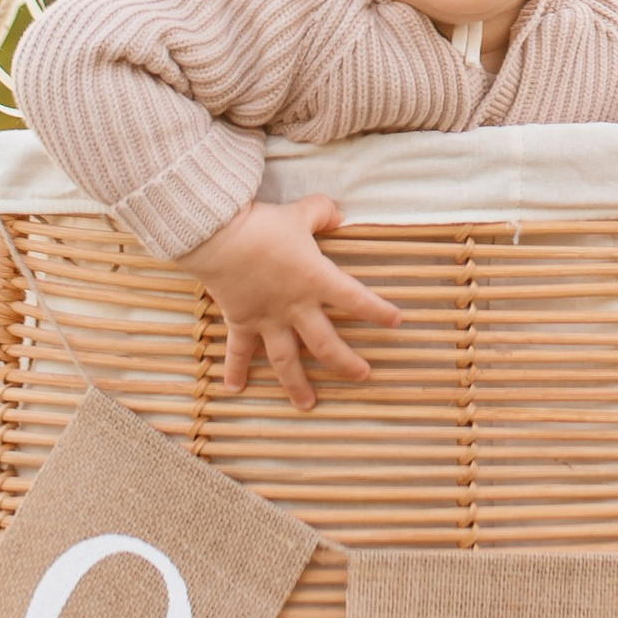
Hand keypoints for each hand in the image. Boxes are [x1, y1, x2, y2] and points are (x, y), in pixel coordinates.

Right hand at [178, 196, 401, 413]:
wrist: (221, 237)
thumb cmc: (263, 225)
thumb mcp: (300, 213)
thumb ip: (322, 213)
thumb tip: (338, 214)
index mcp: (316, 280)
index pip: (356, 300)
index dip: (378, 311)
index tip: (396, 323)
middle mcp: (295, 306)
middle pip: (326, 344)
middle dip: (346, 363)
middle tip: (363, 375)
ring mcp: (268, 319)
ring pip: (286, 360)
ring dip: (297, 384)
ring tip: (307, 405)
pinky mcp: (241, 320)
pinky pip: (238, 350)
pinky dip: (235, 370)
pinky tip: (235, 389)